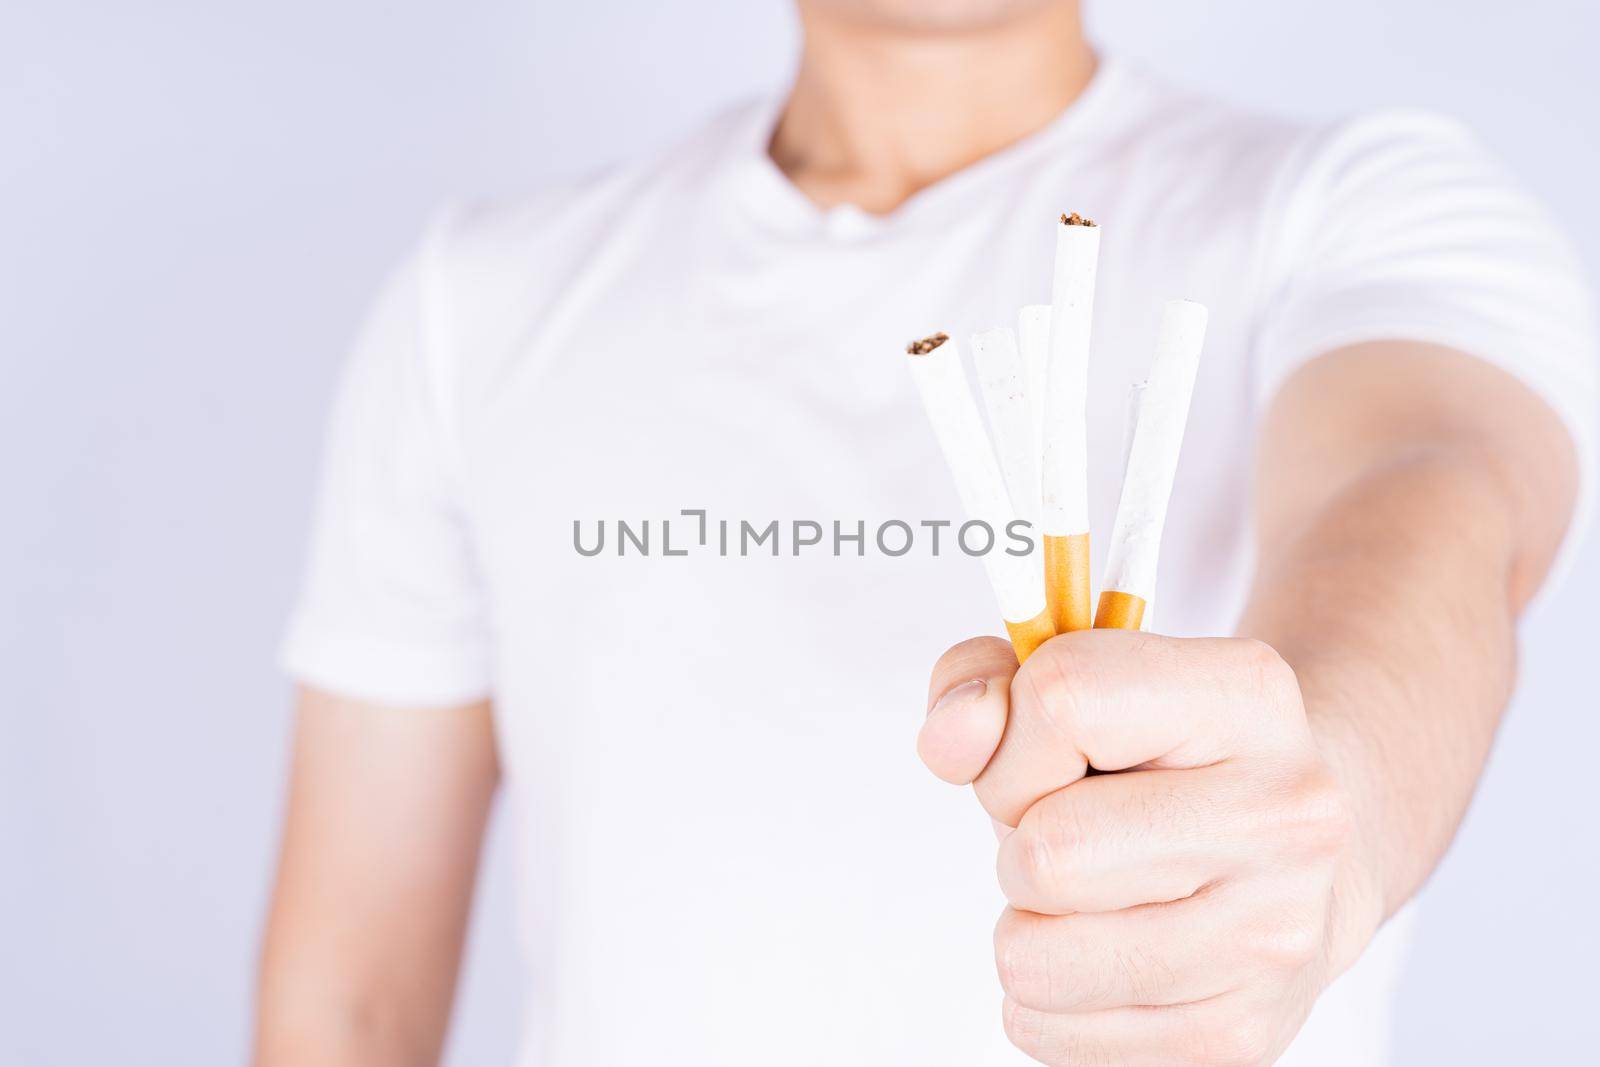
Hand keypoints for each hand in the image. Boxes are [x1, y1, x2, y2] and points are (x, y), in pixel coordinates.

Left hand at [919, 631, 1383, 1066]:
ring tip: (1093, 891)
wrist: (1298, 863)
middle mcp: (1285, 816)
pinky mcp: (1238, 1036)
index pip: (1062, 698)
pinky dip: (1046, 995)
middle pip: (1046, 851)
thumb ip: (980, 679)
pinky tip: (1108, 949)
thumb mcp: (1073, 682)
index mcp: (1248, 696)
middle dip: (1020, 841)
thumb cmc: (1159, 766)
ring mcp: (1271, 937)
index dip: (1016, 735)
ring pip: (1033, 957)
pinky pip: (1044, 1029)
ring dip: (1028, 923)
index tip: (1051, 753)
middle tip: (1077, 832)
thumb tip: (951, 737)